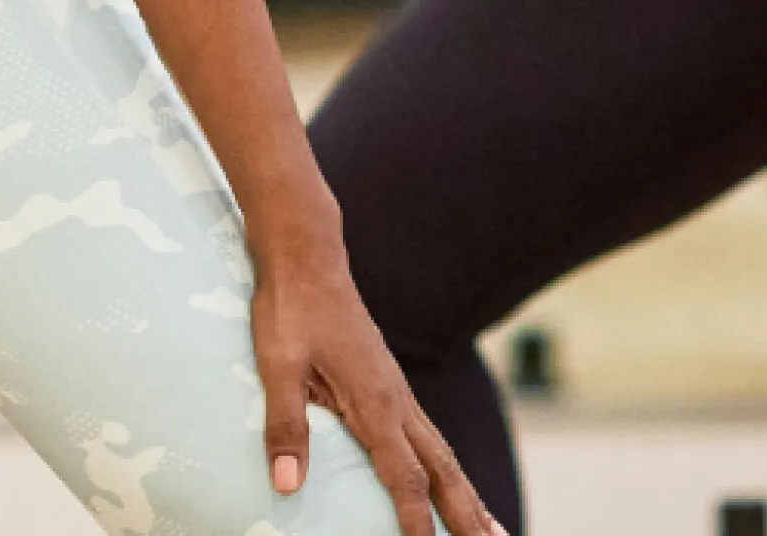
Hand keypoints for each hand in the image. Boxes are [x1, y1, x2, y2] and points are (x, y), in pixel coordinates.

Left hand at [252, 209, 504, 535]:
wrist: (307, 257)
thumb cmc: (289, 309)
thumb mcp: (277, 365)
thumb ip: (285, 425)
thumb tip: (287, 485)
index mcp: (374, 401)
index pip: (403, 473)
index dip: (415, 517)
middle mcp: (396, 400)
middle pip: (442, 469)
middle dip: (467, 513)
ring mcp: (397, 392)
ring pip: (442, 453)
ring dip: (466, 494)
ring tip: (490, 529)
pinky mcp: (389, 385)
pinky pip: (427, 437)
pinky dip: (445, 468)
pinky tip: (446, 481)